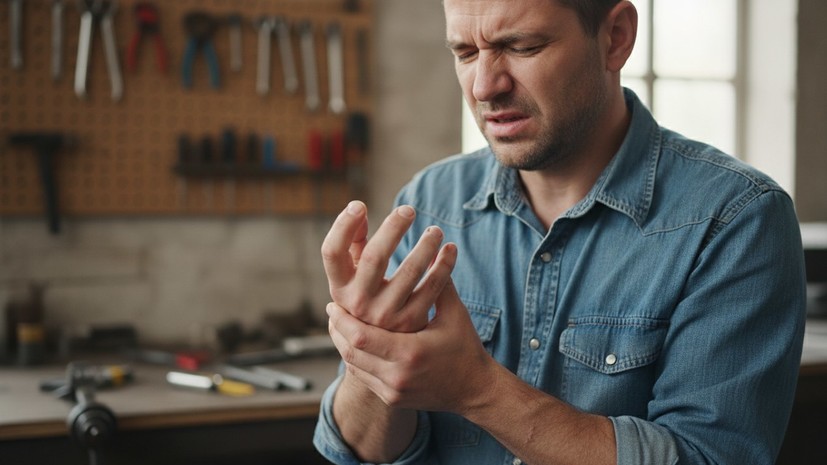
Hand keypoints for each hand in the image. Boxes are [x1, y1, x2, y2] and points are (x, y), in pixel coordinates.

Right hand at [321, 201, 456, 331]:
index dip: (342, 226)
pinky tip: (451, 250)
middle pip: (374, 256)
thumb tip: (357, 209)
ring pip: (410, 269)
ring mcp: (386, 315)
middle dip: (393, 227)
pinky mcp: (412, 321)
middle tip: (409, 210)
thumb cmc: (367, 299)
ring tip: (436, 231)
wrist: (383, 353)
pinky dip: (445, 264)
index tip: (359, 205)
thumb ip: (354, 244)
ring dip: (426, 244)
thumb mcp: (354, 278)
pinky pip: (434, 285)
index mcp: (340, 288)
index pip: (332, 252)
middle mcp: (359, 303)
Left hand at [326, 278, 497, 413]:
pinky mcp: (392, 398)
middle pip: (350, 353)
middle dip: (337, 330)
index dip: (342, 320)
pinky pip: (363, 377)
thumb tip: (433, 248)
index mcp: (410, 353)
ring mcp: (393, 391)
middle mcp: (397, 376)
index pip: (361, 337)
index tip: (332, 304)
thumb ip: (439, 282)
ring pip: (353, 366)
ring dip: (343, 344)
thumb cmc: (466, 348)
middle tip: (331, 310)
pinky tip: (352, 342)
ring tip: (337, 323)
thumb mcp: (454, 314)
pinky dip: (354, 359)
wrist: (475, 390)